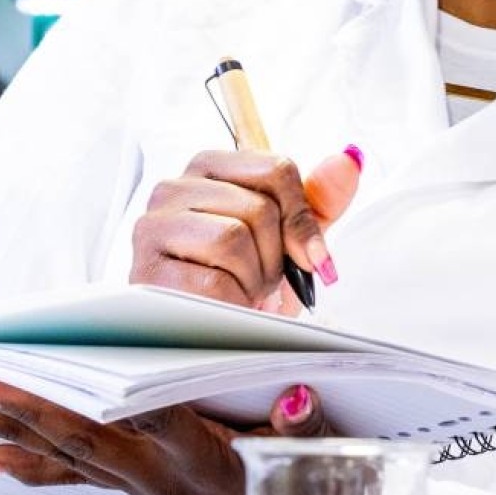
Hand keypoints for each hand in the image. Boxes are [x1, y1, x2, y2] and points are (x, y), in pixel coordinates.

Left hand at [0, 377, 328, 494]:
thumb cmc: (295, 482)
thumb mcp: (318, 449)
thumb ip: (306, 426)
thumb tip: (296, 399)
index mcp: (204, 460)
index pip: (159, 420)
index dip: (119, 395)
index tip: (83, 368)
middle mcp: (161, 478)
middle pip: (85, 440)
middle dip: (26, 411)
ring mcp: (141, 487)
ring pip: (64, 457)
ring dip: (7, 435)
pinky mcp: (133, 488)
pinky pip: (68, 476)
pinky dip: (24, 464)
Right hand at [130, 146, 362, 311]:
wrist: (209, 333)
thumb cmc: (248, 276)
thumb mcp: (290, 236)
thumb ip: (321, 198)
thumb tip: (349, 160)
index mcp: (211, 167)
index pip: (277, 169)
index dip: (302, 217)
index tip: (309, 255)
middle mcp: (173, 188)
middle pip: (258, 207)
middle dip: (276, 255)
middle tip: (265, 279)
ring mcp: (152, 228)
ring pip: (232, 238)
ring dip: (254, 278)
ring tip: (245, 291)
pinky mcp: (146, 272)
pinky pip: (212, 281)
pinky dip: (234, 302)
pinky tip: (226, 307)